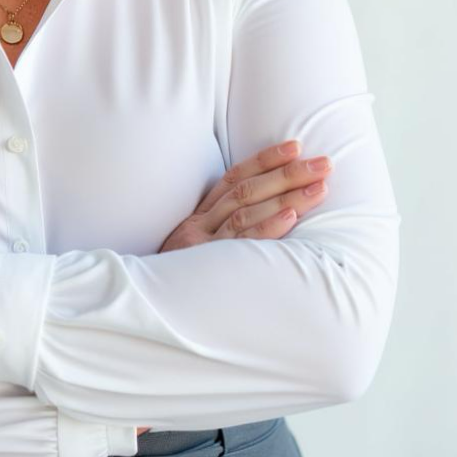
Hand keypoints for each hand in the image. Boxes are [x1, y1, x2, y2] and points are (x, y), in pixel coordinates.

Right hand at [135, 139, 331, 434]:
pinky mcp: (206, 268)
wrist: (131, 311)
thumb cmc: (168, 286)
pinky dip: (268, 227)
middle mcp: (198, 227)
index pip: (233, 178)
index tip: (295, 145)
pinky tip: (292, 215)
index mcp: (195, 219)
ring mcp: (202, 247)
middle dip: (288, 174)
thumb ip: (214, 237)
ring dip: (288, 195)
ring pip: (249, 212)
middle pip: (248, 191)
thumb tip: (258, 219)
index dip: (264, 160)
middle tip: (325, 163)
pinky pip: (242, 244)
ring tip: (321, 185)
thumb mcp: (186, 254)